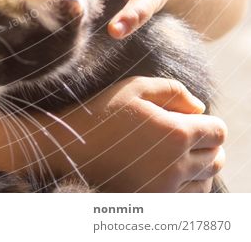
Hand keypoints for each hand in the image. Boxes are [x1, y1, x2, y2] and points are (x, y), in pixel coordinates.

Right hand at [63, 76, 226, 192]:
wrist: (72, 147)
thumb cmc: (103, 111)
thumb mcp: (136, 87)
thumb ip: (173, 91)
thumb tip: (199, 108)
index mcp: (176, 133)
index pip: (218, 132)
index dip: (211, 124)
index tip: (196, 120)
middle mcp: (177, 165)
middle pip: (216, 158)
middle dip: (208, 145)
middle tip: (188, 135)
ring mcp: (166, 188)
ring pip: (206, 181)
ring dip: (201, 167)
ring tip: (180, 154)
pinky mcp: (155, 203)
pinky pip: (190, 199)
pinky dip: (190, 186)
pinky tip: (173, 172)